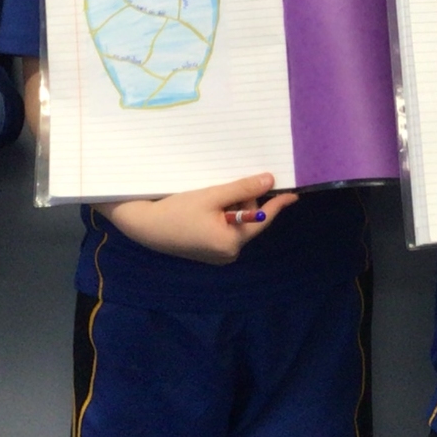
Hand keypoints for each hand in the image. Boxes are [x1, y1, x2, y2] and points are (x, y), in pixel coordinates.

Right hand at [97, 174, 299, 263]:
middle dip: (242, 201)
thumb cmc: (176, 210)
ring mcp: (217, 255)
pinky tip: (205, 208)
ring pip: (236, 223)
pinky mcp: (207, 252)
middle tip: (222, 189)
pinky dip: (221, 216)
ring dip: (230, 207)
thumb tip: (269, 181)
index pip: (262, 220)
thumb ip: (243, 189)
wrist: (143, 226)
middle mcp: (228, 253)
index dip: (278, 205)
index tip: (294, 194)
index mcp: (232, 243)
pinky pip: (225, 230)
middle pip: (248, 221)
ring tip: (208, 198)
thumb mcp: (212, 196)